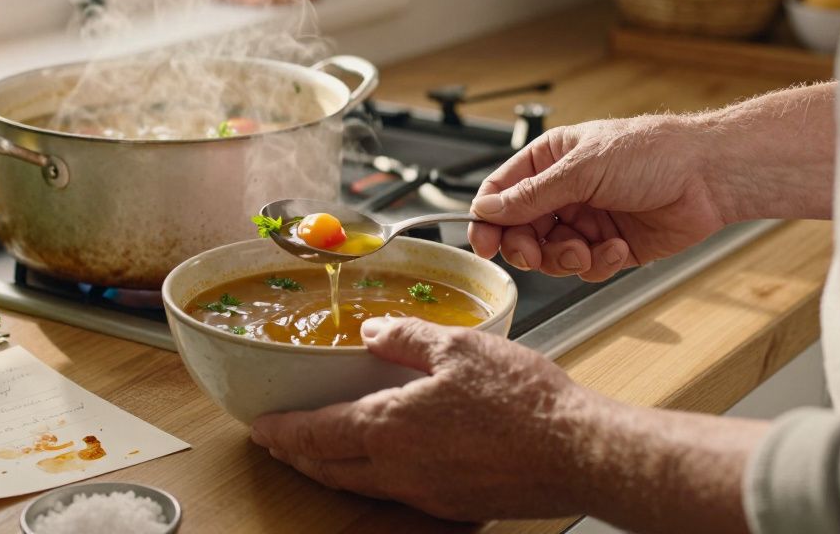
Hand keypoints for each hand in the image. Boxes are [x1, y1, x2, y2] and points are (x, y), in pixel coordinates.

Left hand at [250, 317, 600, 521]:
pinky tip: (385, 462)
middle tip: (279, 443)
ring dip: (331, 469)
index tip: (260, 428)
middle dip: (297, 454)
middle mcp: (399, 470)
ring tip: (320, 453)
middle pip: (329, 468)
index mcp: (390, 429)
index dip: (282, 431)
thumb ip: (407, 339)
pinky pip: (397, 493)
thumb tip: (375, 334)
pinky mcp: (454, 504)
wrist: (579, 452)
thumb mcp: (459, 347)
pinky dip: (372, 478)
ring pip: (360, 485)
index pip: (316, 434)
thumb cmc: (525, 402)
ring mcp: (426, 494)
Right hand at [467, 115, 728, 280]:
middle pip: (521, 230)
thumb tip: (487, 209)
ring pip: (550, 255)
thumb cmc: (653, 153)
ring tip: (585, 249)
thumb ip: (531, 196)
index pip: (502, 192)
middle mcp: (564, 192)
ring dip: (563, 258)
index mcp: (550, 161)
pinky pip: (586, 268)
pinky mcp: (610, 248)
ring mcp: (587, 221)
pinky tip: (616, 248)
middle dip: (526, 247)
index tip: (483, 244)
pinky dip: (597, 263)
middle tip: (533, 254)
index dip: (488, 219)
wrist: (710, 177)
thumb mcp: (582, 169)